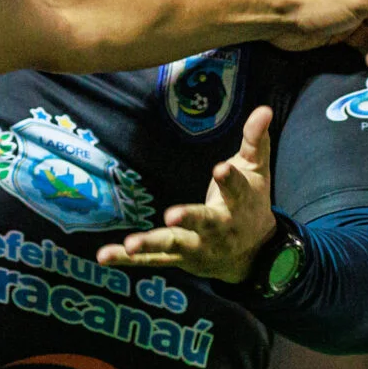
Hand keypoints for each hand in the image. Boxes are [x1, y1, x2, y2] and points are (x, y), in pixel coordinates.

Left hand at [96, 106, 276, 281]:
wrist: (252, 255)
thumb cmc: (249, 204)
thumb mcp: (256, 171)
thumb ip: (255, 141)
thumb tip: (264, 108)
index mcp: (239, 204)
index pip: (235, 189)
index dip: (229, 180)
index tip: (220, 168)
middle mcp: (219, 229)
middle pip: (204, 222)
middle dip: (189, 219)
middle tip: (172, 215)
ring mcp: (197, 246)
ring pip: (174, 245)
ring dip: (152, 244)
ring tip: (131, 244)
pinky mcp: (178, 258)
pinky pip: (152, 260)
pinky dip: (127, 259)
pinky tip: (104, 256)